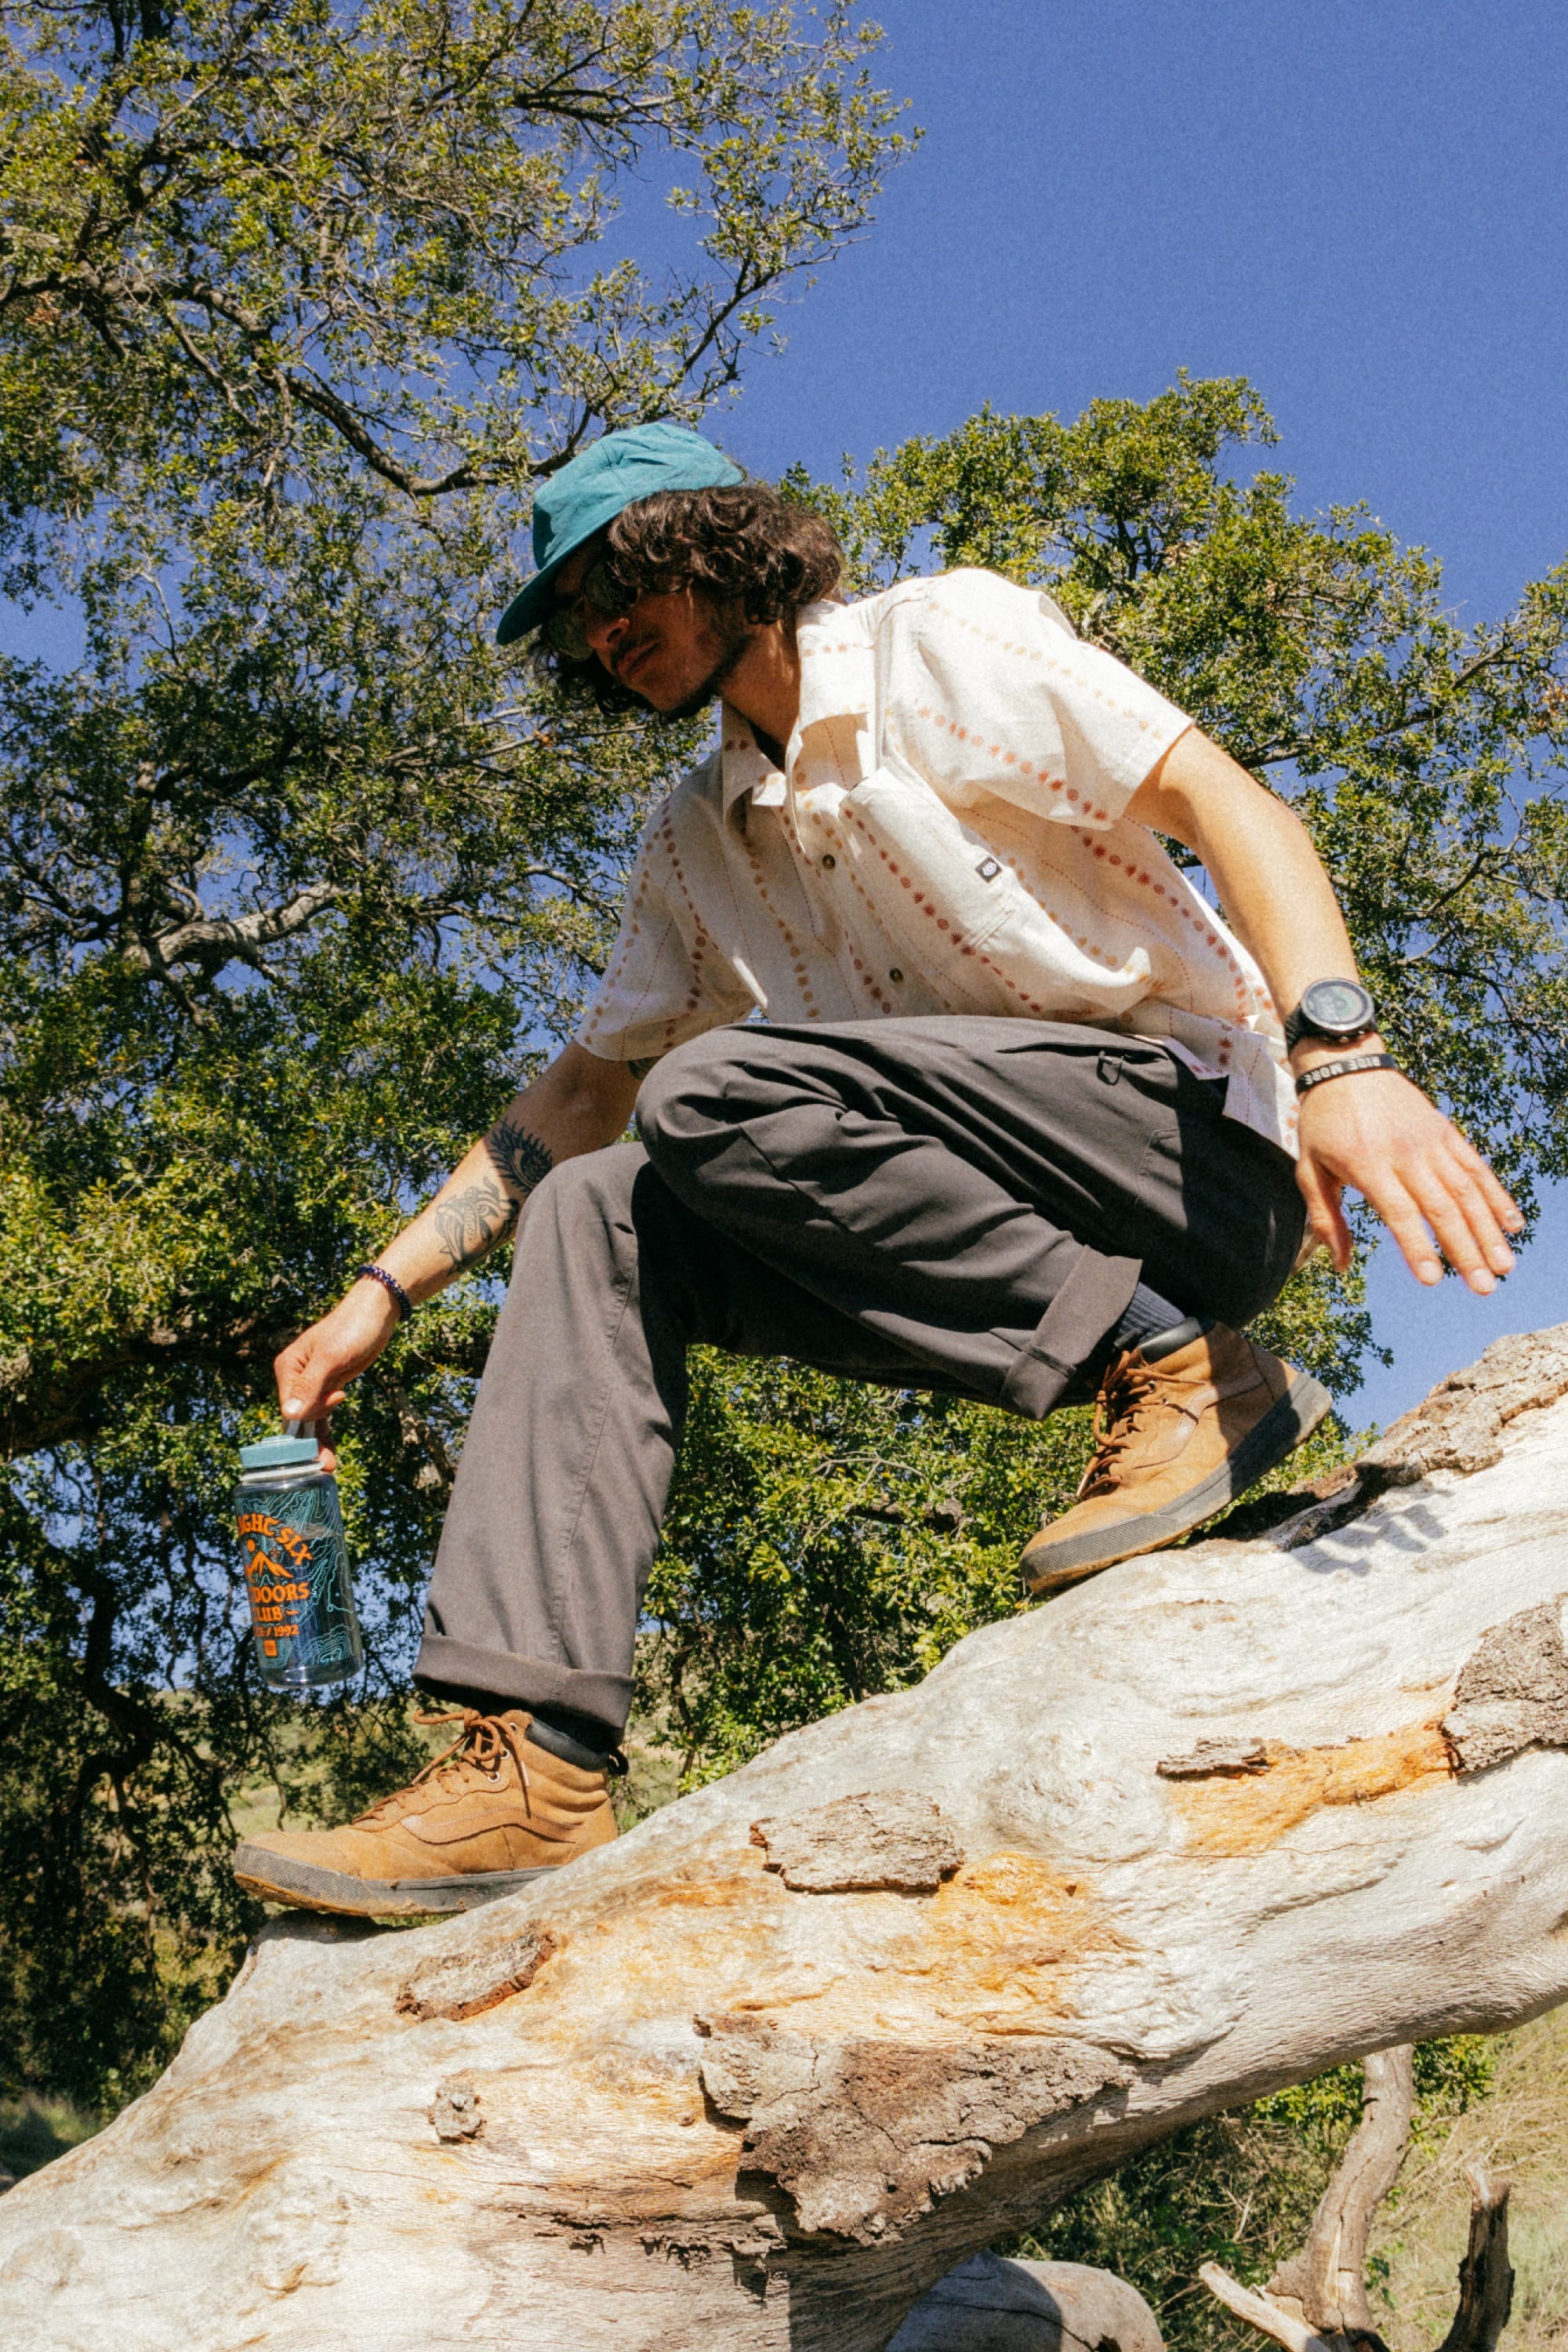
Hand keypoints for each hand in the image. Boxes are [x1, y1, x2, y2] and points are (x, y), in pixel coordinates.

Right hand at [273, 1281, 400, 1470]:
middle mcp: (294, 1379)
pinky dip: (324, 1434)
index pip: (290, 1405)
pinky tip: (328, 1455)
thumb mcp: (332, 1357)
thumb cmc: (352, 1329)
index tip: (337, 1398)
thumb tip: (288, 1415)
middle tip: (325, 1467)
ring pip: (310, 1421)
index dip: (310, 1413)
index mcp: (288, 1368)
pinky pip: (322, 1417)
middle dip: (309, 1441)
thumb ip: (310, 1386)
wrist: (376, 1314)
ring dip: (317, 1443)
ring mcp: (311, 1386)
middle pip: (298, 1417)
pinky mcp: (328, 1389)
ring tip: (328, 1468)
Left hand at [1295, 1063, 1522, 1293]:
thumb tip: (1340, 1265)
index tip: (1432, 1279)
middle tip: (1484, 1288)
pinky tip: (1512, 1224)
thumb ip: (1326, 1218)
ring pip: (1467, 1190)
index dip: (1417, 1246)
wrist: (1346, 1064)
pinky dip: (1496, 1196)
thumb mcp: (1308, 1169)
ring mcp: (1430, 1142)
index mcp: (1368, 1165)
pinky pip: (1476, 1167)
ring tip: (1505, 1266)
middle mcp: (1405, 1154)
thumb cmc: (1323, 1123)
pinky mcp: (1445, 1132)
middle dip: (1465, 1250)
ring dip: (1488, 1230)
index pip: (1400, 1212)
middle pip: (1443, 1208)